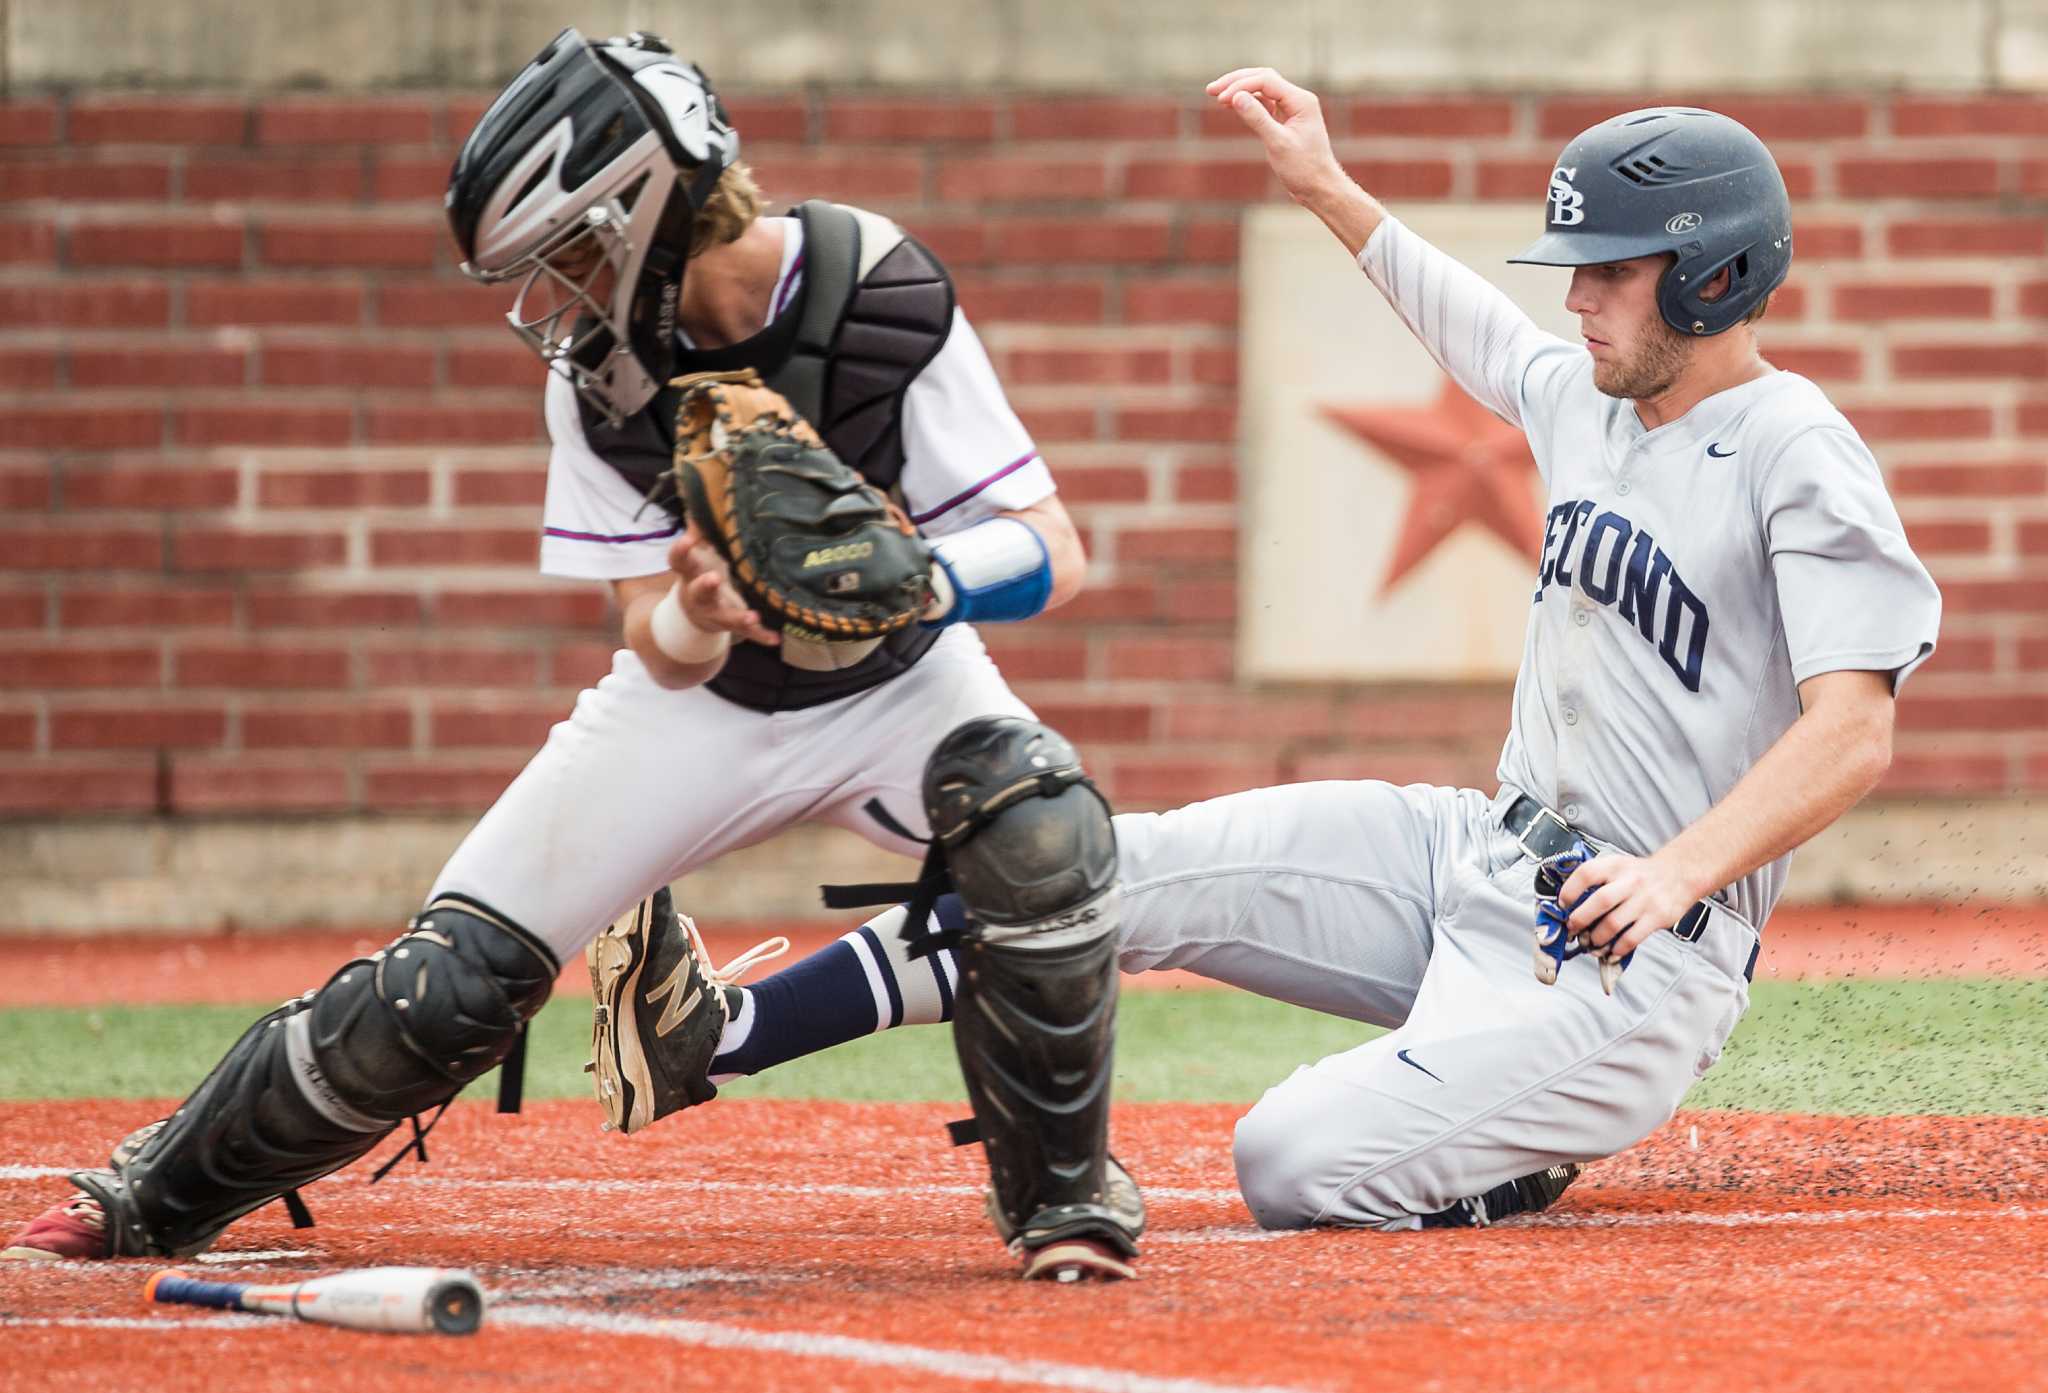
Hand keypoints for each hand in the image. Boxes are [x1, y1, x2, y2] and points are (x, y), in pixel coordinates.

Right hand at [668, 526, 777, 646]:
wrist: (695, 614)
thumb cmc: (699, 573)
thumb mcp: (697, 553)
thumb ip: (702, 530)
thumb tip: (706, 496)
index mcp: (689, 574)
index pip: (679, 562)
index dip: (680, 551)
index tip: (686, 540)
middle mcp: (699, 596)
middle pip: (699, 592)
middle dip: (705, 586)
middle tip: (713, 578)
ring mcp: (716, 613)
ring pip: (725, 617)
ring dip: (738, 617)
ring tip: (752, 616)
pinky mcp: (732, 626)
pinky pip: (748, 633)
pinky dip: (761, 636)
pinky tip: (775, 639)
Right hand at [1205, 67, 1345, 205]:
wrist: (1320, 187)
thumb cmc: (1304, 169)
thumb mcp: (1277, 144)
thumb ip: (1257, 118)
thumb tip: (1236, 96)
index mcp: (1301, 101)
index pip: (1266, 81)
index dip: (1241, 86)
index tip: (1221, 99)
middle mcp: (1298, 99)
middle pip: (1263, 78)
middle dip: (1237, 81)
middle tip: (1211, 89)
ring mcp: (1293, 109)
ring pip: (1263, 90)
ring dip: (1241, 90)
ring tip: (1217, 97)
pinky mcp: (1286, 120)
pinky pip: (1265, 104)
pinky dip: (1248, 104)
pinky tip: (1233, 107)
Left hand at [1559, 850, 1702, 962]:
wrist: (1680, 874)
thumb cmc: (1641, 874)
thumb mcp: (1618, 866)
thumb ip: (1597, 880)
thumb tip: (1569, 905)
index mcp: (1615, 865)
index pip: (1586, 874)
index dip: (1570, 890)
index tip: (1562, 905)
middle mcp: (1630, 881)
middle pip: (1599, 902)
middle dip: (1580, 920)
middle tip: (1572, 930)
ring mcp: (1645, 900)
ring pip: (1613, 924)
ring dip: (1597, 938)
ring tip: (1591, 943)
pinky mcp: (1657, 918)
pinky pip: (1632, 938)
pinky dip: (1617, 948)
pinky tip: (1611, 951)